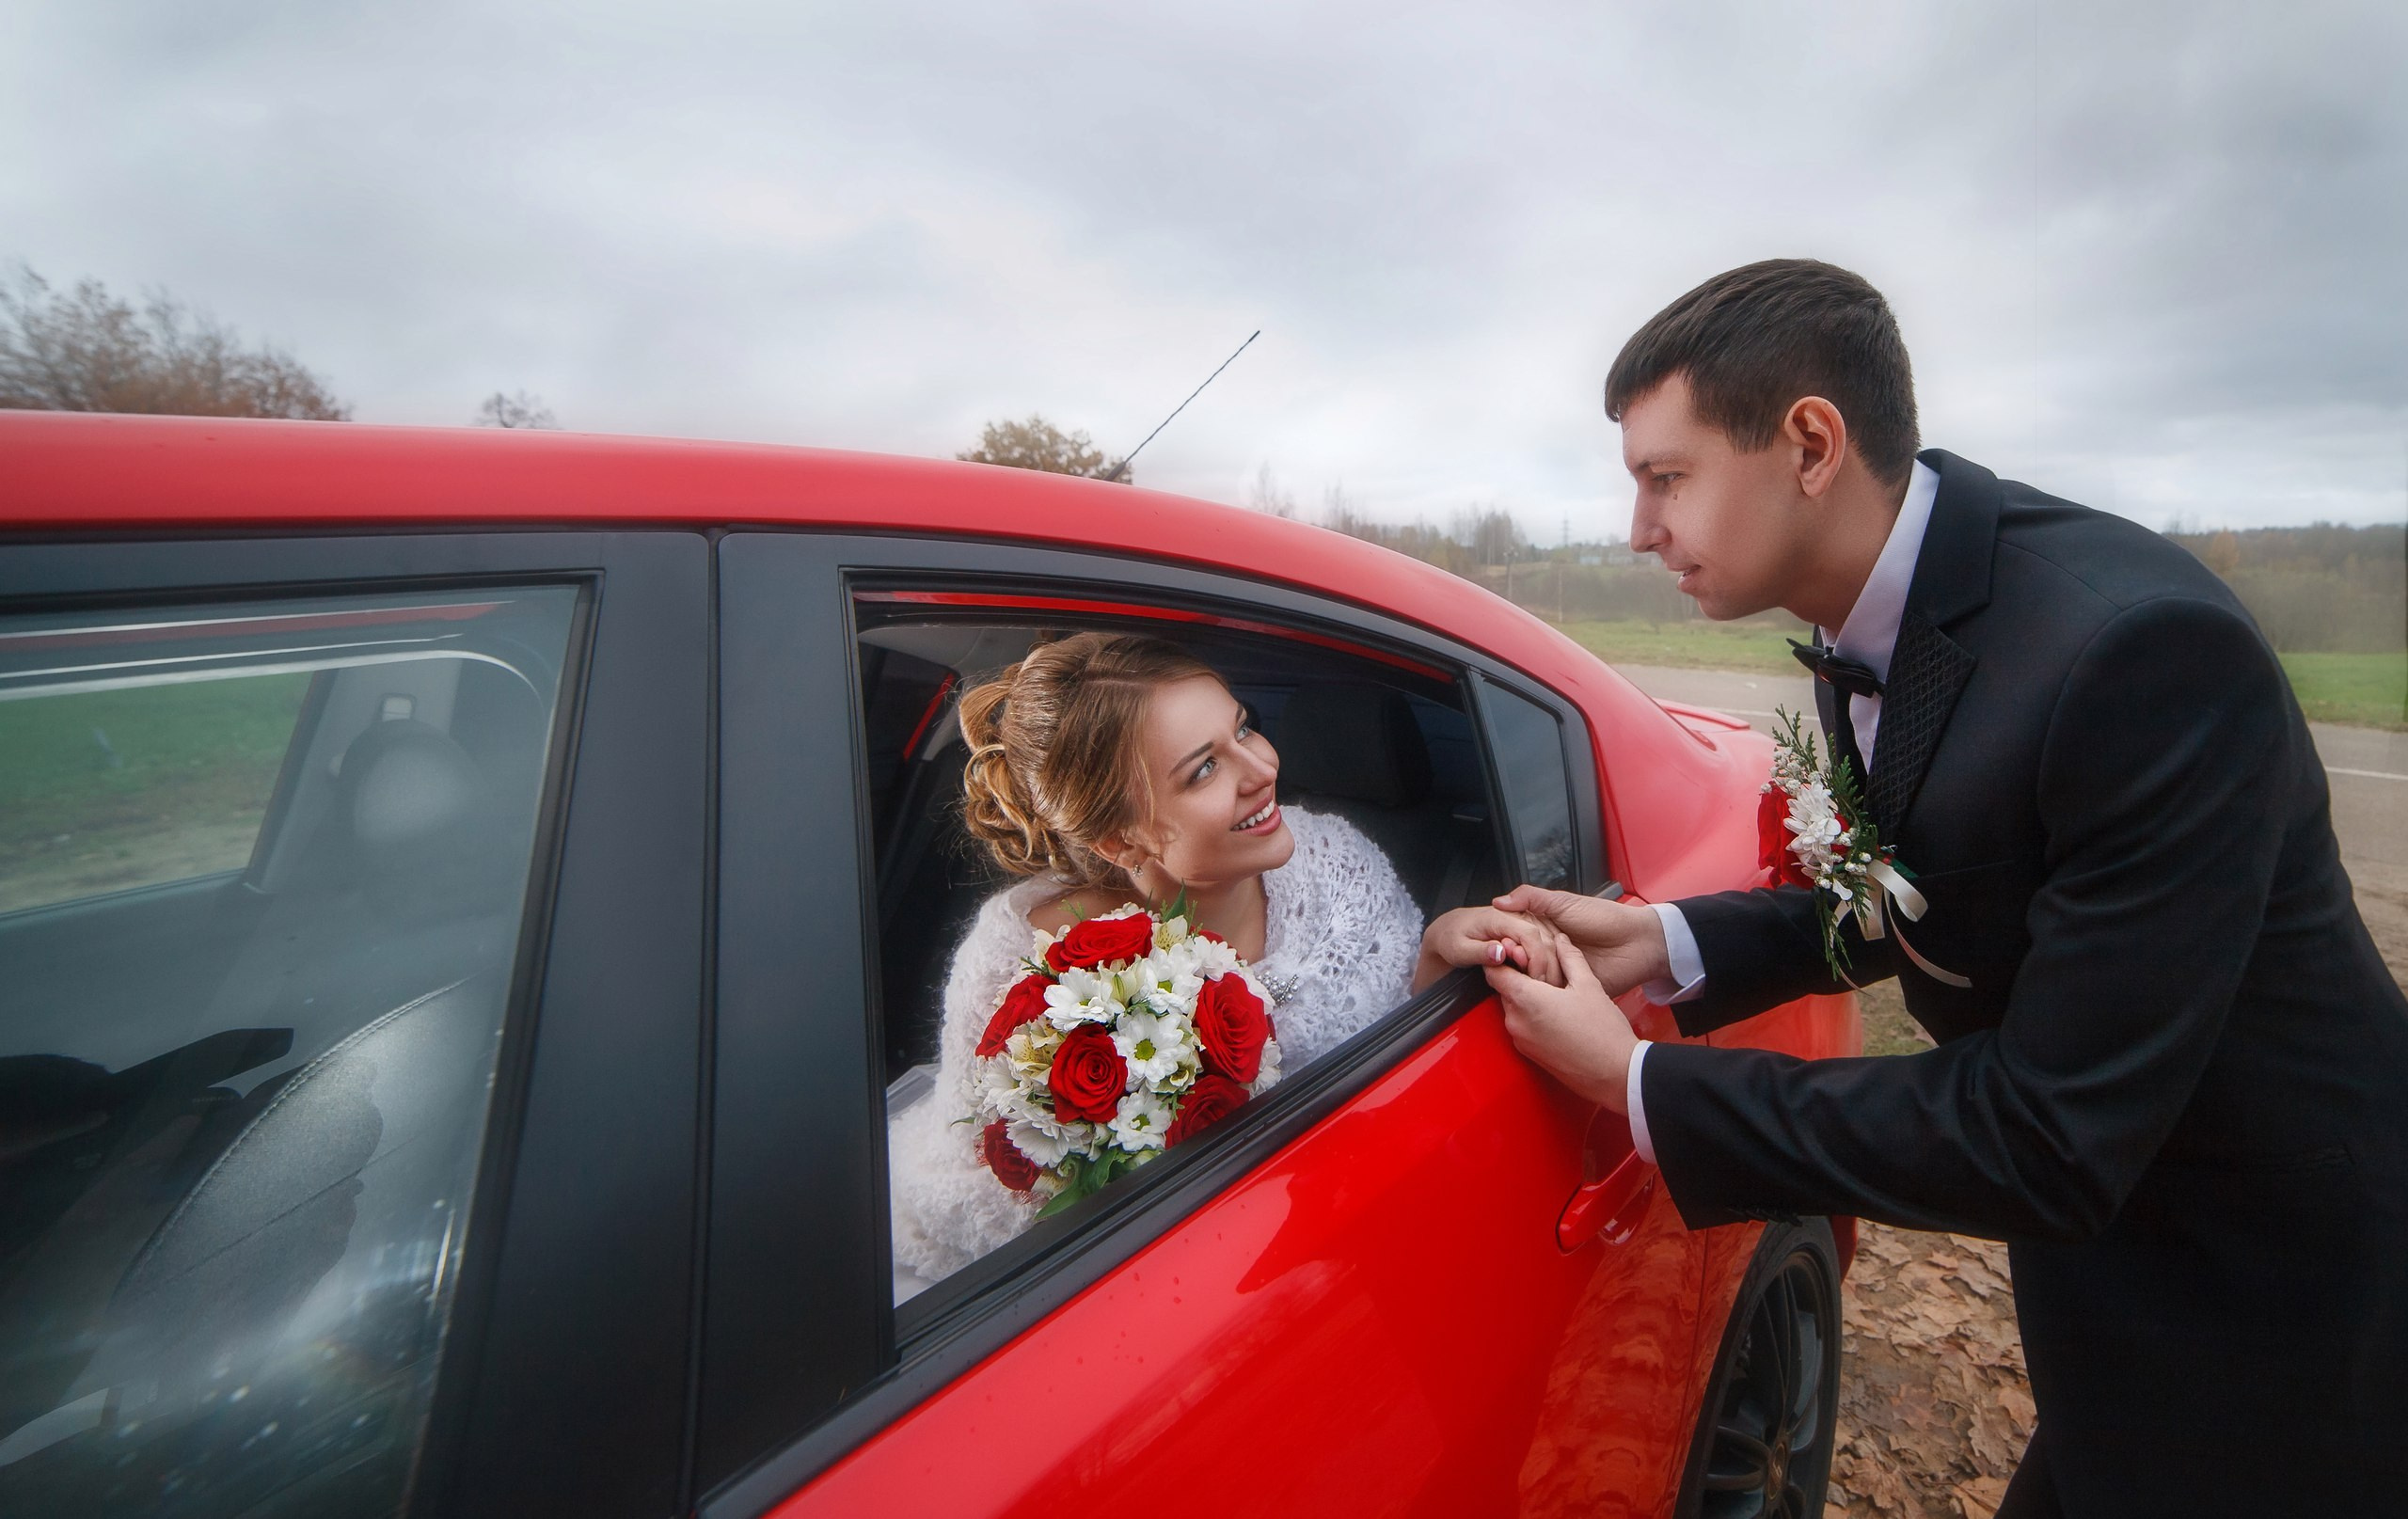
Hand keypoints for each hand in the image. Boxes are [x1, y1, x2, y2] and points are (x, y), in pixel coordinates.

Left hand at [1415, 906, 1563, 991]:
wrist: (1449, 930)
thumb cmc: (1451, 939)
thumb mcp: (1459, 949)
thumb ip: (1480, 951)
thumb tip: (1501, 953)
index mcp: (1499, 917)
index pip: (1529, 934)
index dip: (1536, 958)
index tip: (1533, 979)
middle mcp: (1514, 916)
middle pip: (1544, 939)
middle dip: (1546, 966)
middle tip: (1539, 989)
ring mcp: (1521, 923)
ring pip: (1548, 943)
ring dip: (1549, 966)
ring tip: (1540, 987)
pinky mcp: (1524, 932)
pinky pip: (1543, 946)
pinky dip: (1545, 964)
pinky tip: (1540, 979)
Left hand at [1486, 931, 1638, 1110]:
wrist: (1614, 1073)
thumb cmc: (1603, 1030)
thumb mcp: (1588, 984)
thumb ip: (1570, 957)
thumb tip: (1560, 939)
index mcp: (1525, 999)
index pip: (1494, 972)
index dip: (1503, 958)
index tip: (1518, 951)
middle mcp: (1515, 1021)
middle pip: (1503, 989)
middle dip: (1519, 977)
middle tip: (1543, 969)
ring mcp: (1520, 1039)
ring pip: (1513, 1007)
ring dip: (1526, 998)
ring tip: (1555, 992)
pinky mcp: (1528, 1053)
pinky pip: (1522, 1026)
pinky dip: (1531, 1016)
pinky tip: (1557, 1013)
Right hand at [1490, 885, 1671, 995]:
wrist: (1636, 944)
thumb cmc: (1605, 919)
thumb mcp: (1565, 902)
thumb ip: (1531, 898)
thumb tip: (1499, 900)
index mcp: (1541, 928)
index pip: (1513, 936)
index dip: (1506, 940)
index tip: (1503, 944)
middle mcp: (1546, 950)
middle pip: (1519, 959)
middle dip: (1517, 960)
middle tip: (1518, 960)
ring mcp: (1556, 971)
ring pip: (1532, 979)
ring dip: (1531, 978)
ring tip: (1532, 975)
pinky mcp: (1568, 990)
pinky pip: (1550, 996)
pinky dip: (1546, 994)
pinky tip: (1541, 991)